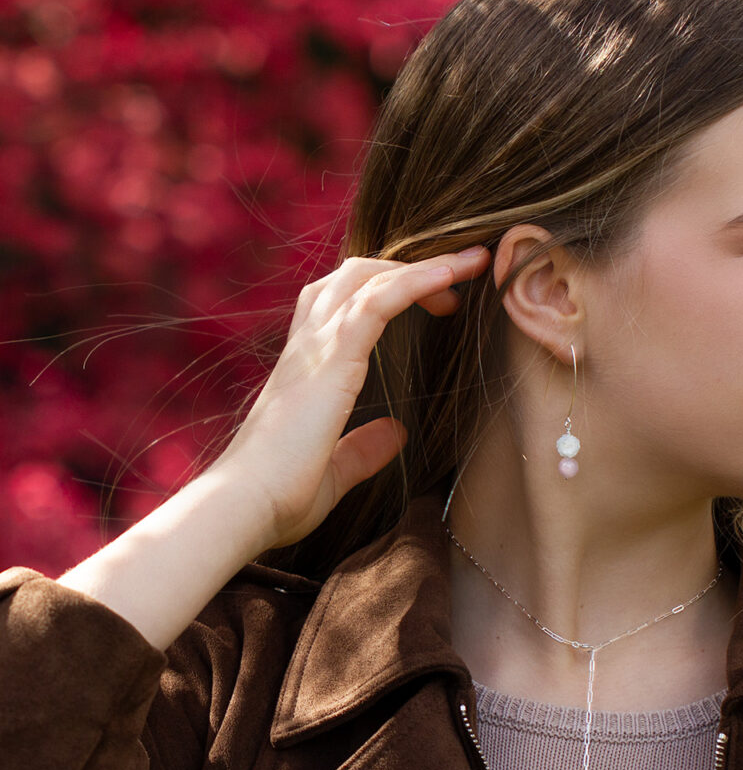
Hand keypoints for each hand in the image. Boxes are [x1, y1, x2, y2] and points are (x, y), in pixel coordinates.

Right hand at [209, 247, 490, 549]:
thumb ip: (364, 449)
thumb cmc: (278, 496)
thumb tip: (396, 433)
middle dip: (409, 268)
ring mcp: (316, 348)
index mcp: (307, 369)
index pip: (343, 303)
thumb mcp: (335, 470)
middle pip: (356, 276)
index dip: (390, 289)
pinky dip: (416, 281)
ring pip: (369, 278)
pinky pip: (378, 302)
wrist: (245, 506)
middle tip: (458, 284)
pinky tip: (450, 274)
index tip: (441, 301)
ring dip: (425, 266)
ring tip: (471, 263)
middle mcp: (308, 347)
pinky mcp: (331, 360)